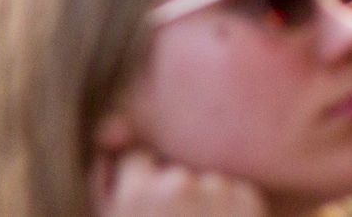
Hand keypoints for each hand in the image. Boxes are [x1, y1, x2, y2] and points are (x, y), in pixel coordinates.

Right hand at [93, 152, 266, 216]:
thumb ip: (105, 186)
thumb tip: (107, 144)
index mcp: (137, 192)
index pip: (137, 156)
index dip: (139, 180)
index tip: (142, 204)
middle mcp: (178, 182)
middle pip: (173, 166)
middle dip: (171, 187)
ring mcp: (217, 187)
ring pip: (205, 178)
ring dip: (202, 197)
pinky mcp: (246, 198)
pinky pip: (233, 190)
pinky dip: (228, 206)